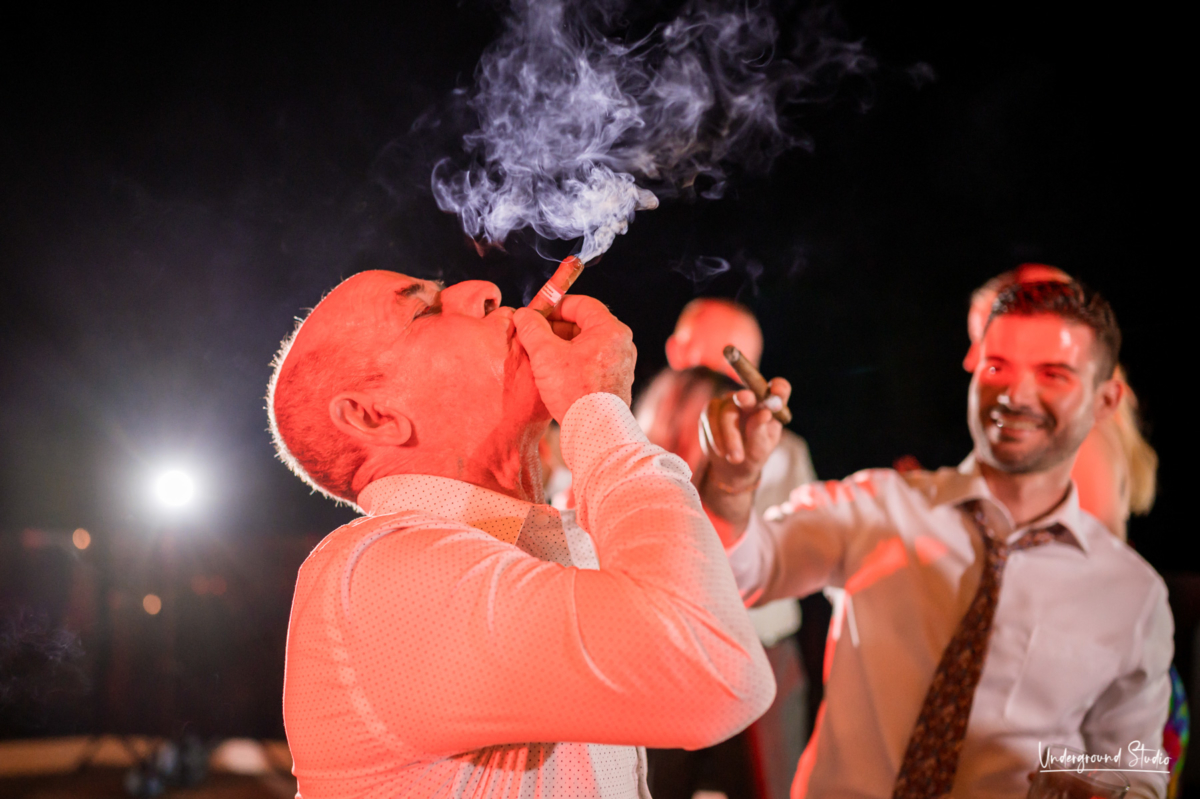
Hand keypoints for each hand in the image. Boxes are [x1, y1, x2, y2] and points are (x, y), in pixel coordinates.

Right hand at [514, 296, 636, 422]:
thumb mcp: (545, 355)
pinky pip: (592, 362)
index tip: (536, 315)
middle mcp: (621, 344)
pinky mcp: (616, 382)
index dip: (555, 306)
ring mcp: (620, 364)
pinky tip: (555, 374)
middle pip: (584, 324)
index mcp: (610, 330)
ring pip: (586, 345)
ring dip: (562, 346)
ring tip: (541, 357)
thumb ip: (532, 329)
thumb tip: (523, 314)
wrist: (595, 433)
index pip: (581, 304)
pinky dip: (573, 362)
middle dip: (556, 328)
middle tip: (534, 336)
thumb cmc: (575, 393)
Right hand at [700, 378, 790, 486]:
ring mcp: (730, 402)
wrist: (732, 465)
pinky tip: (722, 452)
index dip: (779, 388)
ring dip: (730, 435)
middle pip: (748, 394)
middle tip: (744, 399)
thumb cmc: (753, 453)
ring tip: (736, 458)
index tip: (777, 391)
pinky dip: (716, 436)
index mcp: (771, 407)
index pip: (780, 389)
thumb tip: (764, 413)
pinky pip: (711, 416)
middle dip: (746, 398)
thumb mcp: (761, 448)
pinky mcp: (712, 409)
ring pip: (727, 410)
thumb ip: (761, 431)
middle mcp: (751, 399)